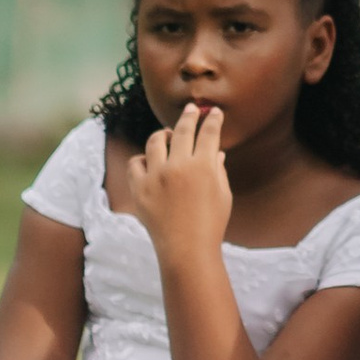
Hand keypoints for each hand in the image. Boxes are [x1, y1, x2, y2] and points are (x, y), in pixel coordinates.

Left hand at [125, 105, 232, 255]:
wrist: (186, 250)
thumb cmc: (211, 224)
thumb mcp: (223, 195)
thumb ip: (218, 169)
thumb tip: (215, 152)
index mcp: (203, 167)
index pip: (209, 133)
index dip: (212, 120)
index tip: (213, 112)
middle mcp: (178, 167)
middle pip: (183, 130)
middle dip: (189, 116)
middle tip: (192, 109)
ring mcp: (156, 176)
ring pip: (156, 141)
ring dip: (164, 135)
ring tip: (169, 135)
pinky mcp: (139, 188)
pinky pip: (136, 163)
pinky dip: (143, 159)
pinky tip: (150, 161)